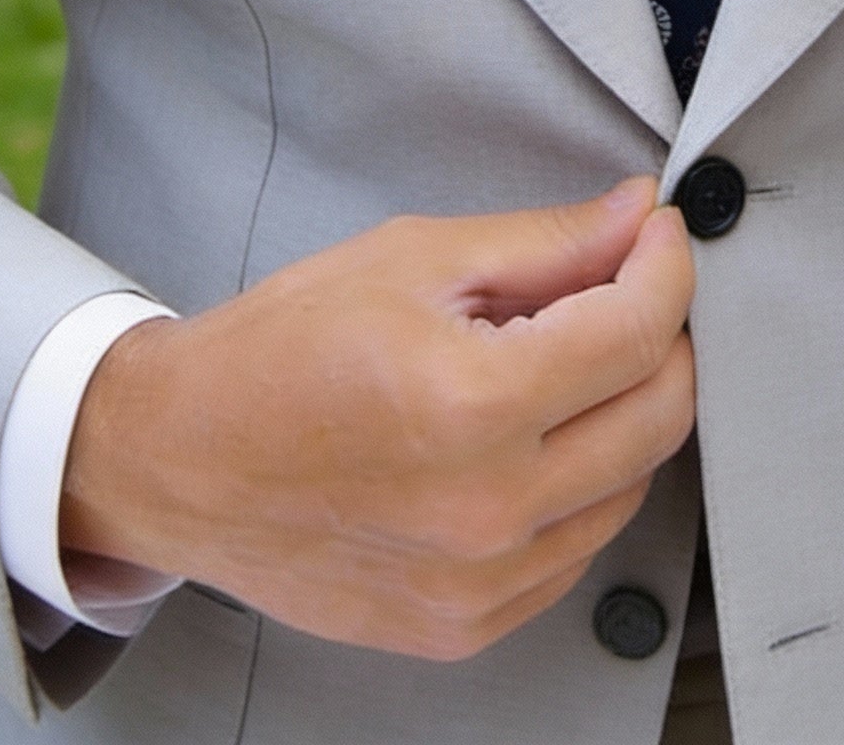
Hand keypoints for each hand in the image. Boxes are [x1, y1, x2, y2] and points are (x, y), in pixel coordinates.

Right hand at [60, 178, 695, 661]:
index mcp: (472, 404)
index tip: (657, 235)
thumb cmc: (277, 353)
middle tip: (628, 286)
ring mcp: (480, 583)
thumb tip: (636, 218)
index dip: (666, 266)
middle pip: (659, 416)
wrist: (178, 461)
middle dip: (664, 335)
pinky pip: (577, 548)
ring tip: (564, 360)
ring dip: (627, 411)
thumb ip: (545, 243)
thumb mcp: (412, 259)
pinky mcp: (466, 625)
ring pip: (631, 486)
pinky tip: (532, 436)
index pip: (637, 331)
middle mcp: (487, 509)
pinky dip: (582, 483)